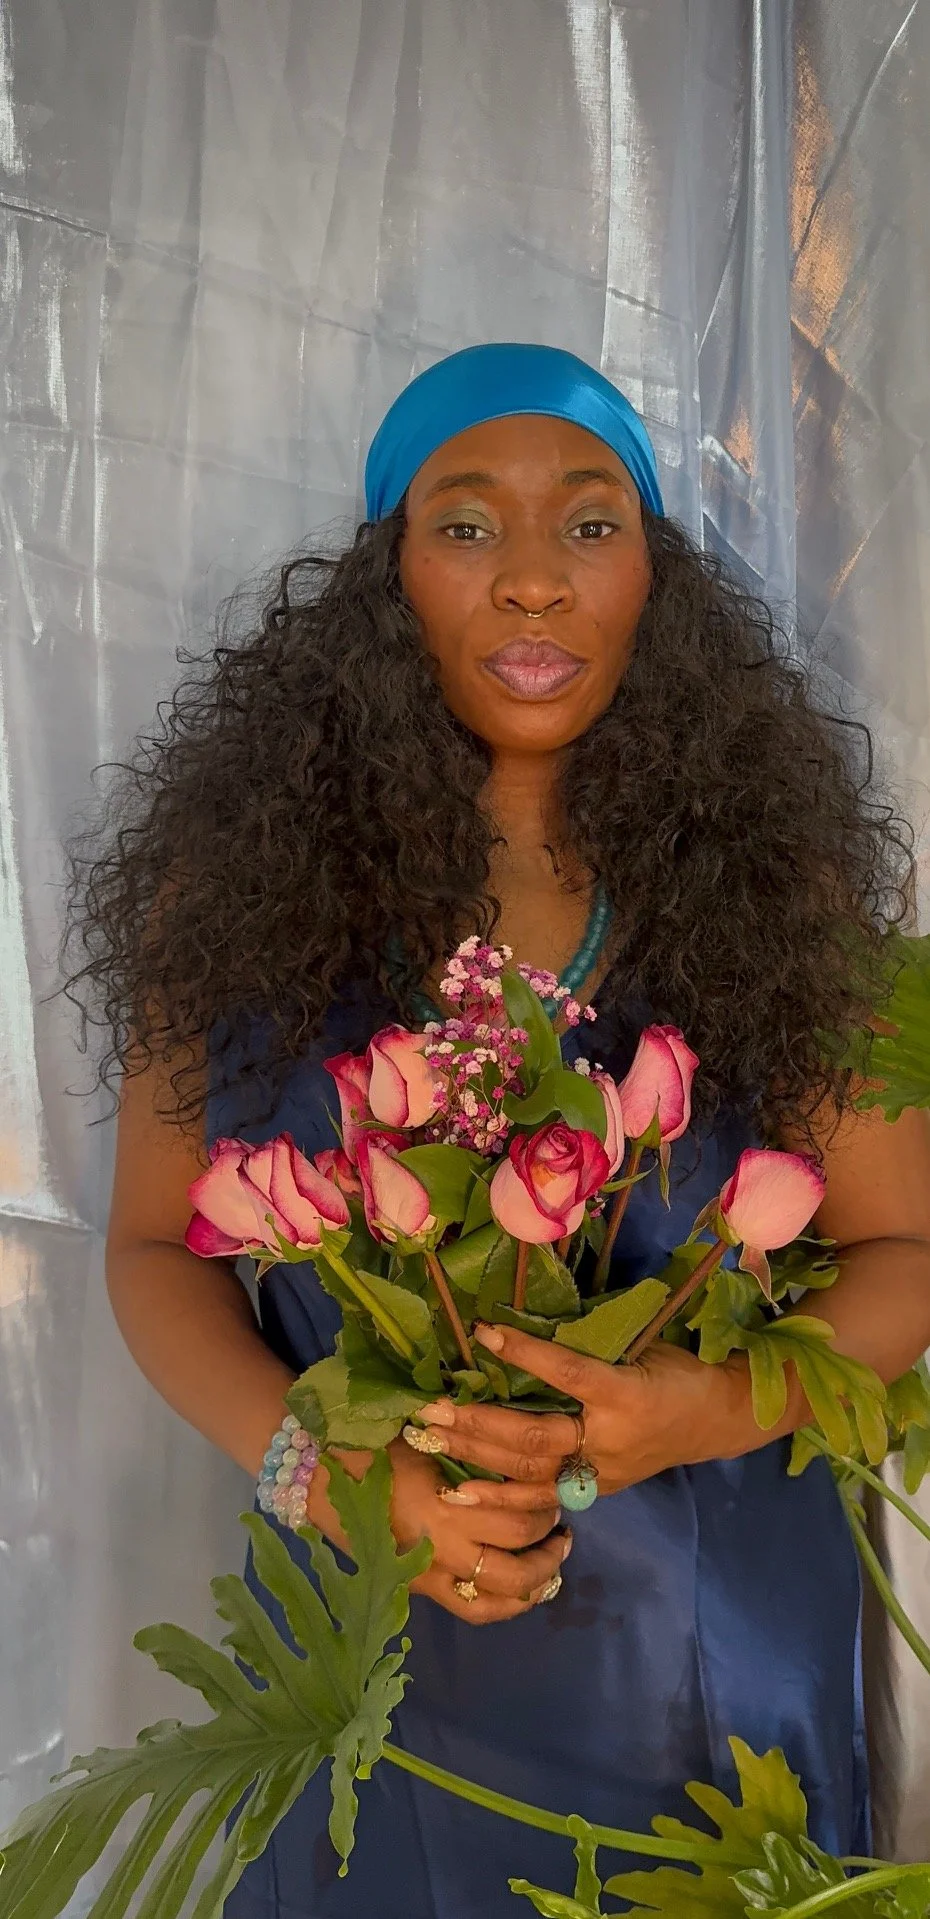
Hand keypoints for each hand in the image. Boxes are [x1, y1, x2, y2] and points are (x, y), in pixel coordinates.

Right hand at [385, 1433, 571, 1623]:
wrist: (317, 1480)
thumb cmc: (373, 1449)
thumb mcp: (427, 1440)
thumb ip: (471, 1451)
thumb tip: (522, 1449)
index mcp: (445, 1509)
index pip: (517, 1517)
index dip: (545, 1504)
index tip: (556, 1487)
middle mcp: (444, 1550)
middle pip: (519, 1563)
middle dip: (548, 1547)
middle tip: (560, 1526)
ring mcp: (431, 1576)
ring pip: (502, 1597)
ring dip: (537, 1582)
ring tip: (550, 1559)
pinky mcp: (420, 1590)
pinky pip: (475, 1609)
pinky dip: (506, 1604)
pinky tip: (522, 1588)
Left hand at [410, 1322, 756, 1495]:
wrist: (715, 1419)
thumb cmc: (675, 1369)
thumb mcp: (641, 1345)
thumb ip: (589, 1345)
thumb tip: (525, 1320)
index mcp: (625, 1394)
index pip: (567, 1374)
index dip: (525, 1353)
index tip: (483, 1332)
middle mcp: (609, 1440)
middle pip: (536, 1436)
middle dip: (480, 1423)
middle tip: (432, 1408)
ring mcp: (601, 1473)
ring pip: (530, 1472)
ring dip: (477, 1456)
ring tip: (433, 1441)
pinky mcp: (594, 1492)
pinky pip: (540, 1499)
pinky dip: (499, 1497)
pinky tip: (460, 1494)